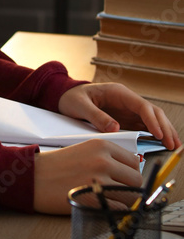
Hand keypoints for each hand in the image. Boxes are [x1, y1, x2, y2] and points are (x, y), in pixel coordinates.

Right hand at [33, 139, 142, 214]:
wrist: (34, 177)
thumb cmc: (58, 166)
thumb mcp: (85, 151)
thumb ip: (108, 158)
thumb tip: (132, 173)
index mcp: (102, 145)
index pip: (134, 162)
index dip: (130, 173)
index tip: (123, 180)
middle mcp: (104, 160)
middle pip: (136, 179)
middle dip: (130, 188)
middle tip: (116, 193)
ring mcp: (100, 180)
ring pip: (132, 196)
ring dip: (125, 202)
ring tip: (109, 201)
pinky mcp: (94, 198)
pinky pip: (120, 209)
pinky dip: (115, 211)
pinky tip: (101, 207)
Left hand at [57, 82, 180, 150]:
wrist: (64, 96)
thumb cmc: (72, 97)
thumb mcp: (80, 106)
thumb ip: (96, 116)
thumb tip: (115, 128)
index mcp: (118, 93)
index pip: (142, 106)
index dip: (153, 120)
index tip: (159, 134)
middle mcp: (127, 101)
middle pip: (152, 112)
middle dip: (165, 127)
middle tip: (173, 144)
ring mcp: (128, 110)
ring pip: (152, 119)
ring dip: (164, 131)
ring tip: (174, 145)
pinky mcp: (125, 120)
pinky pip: (143, 126)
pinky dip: (154, 135)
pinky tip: (161, 144)